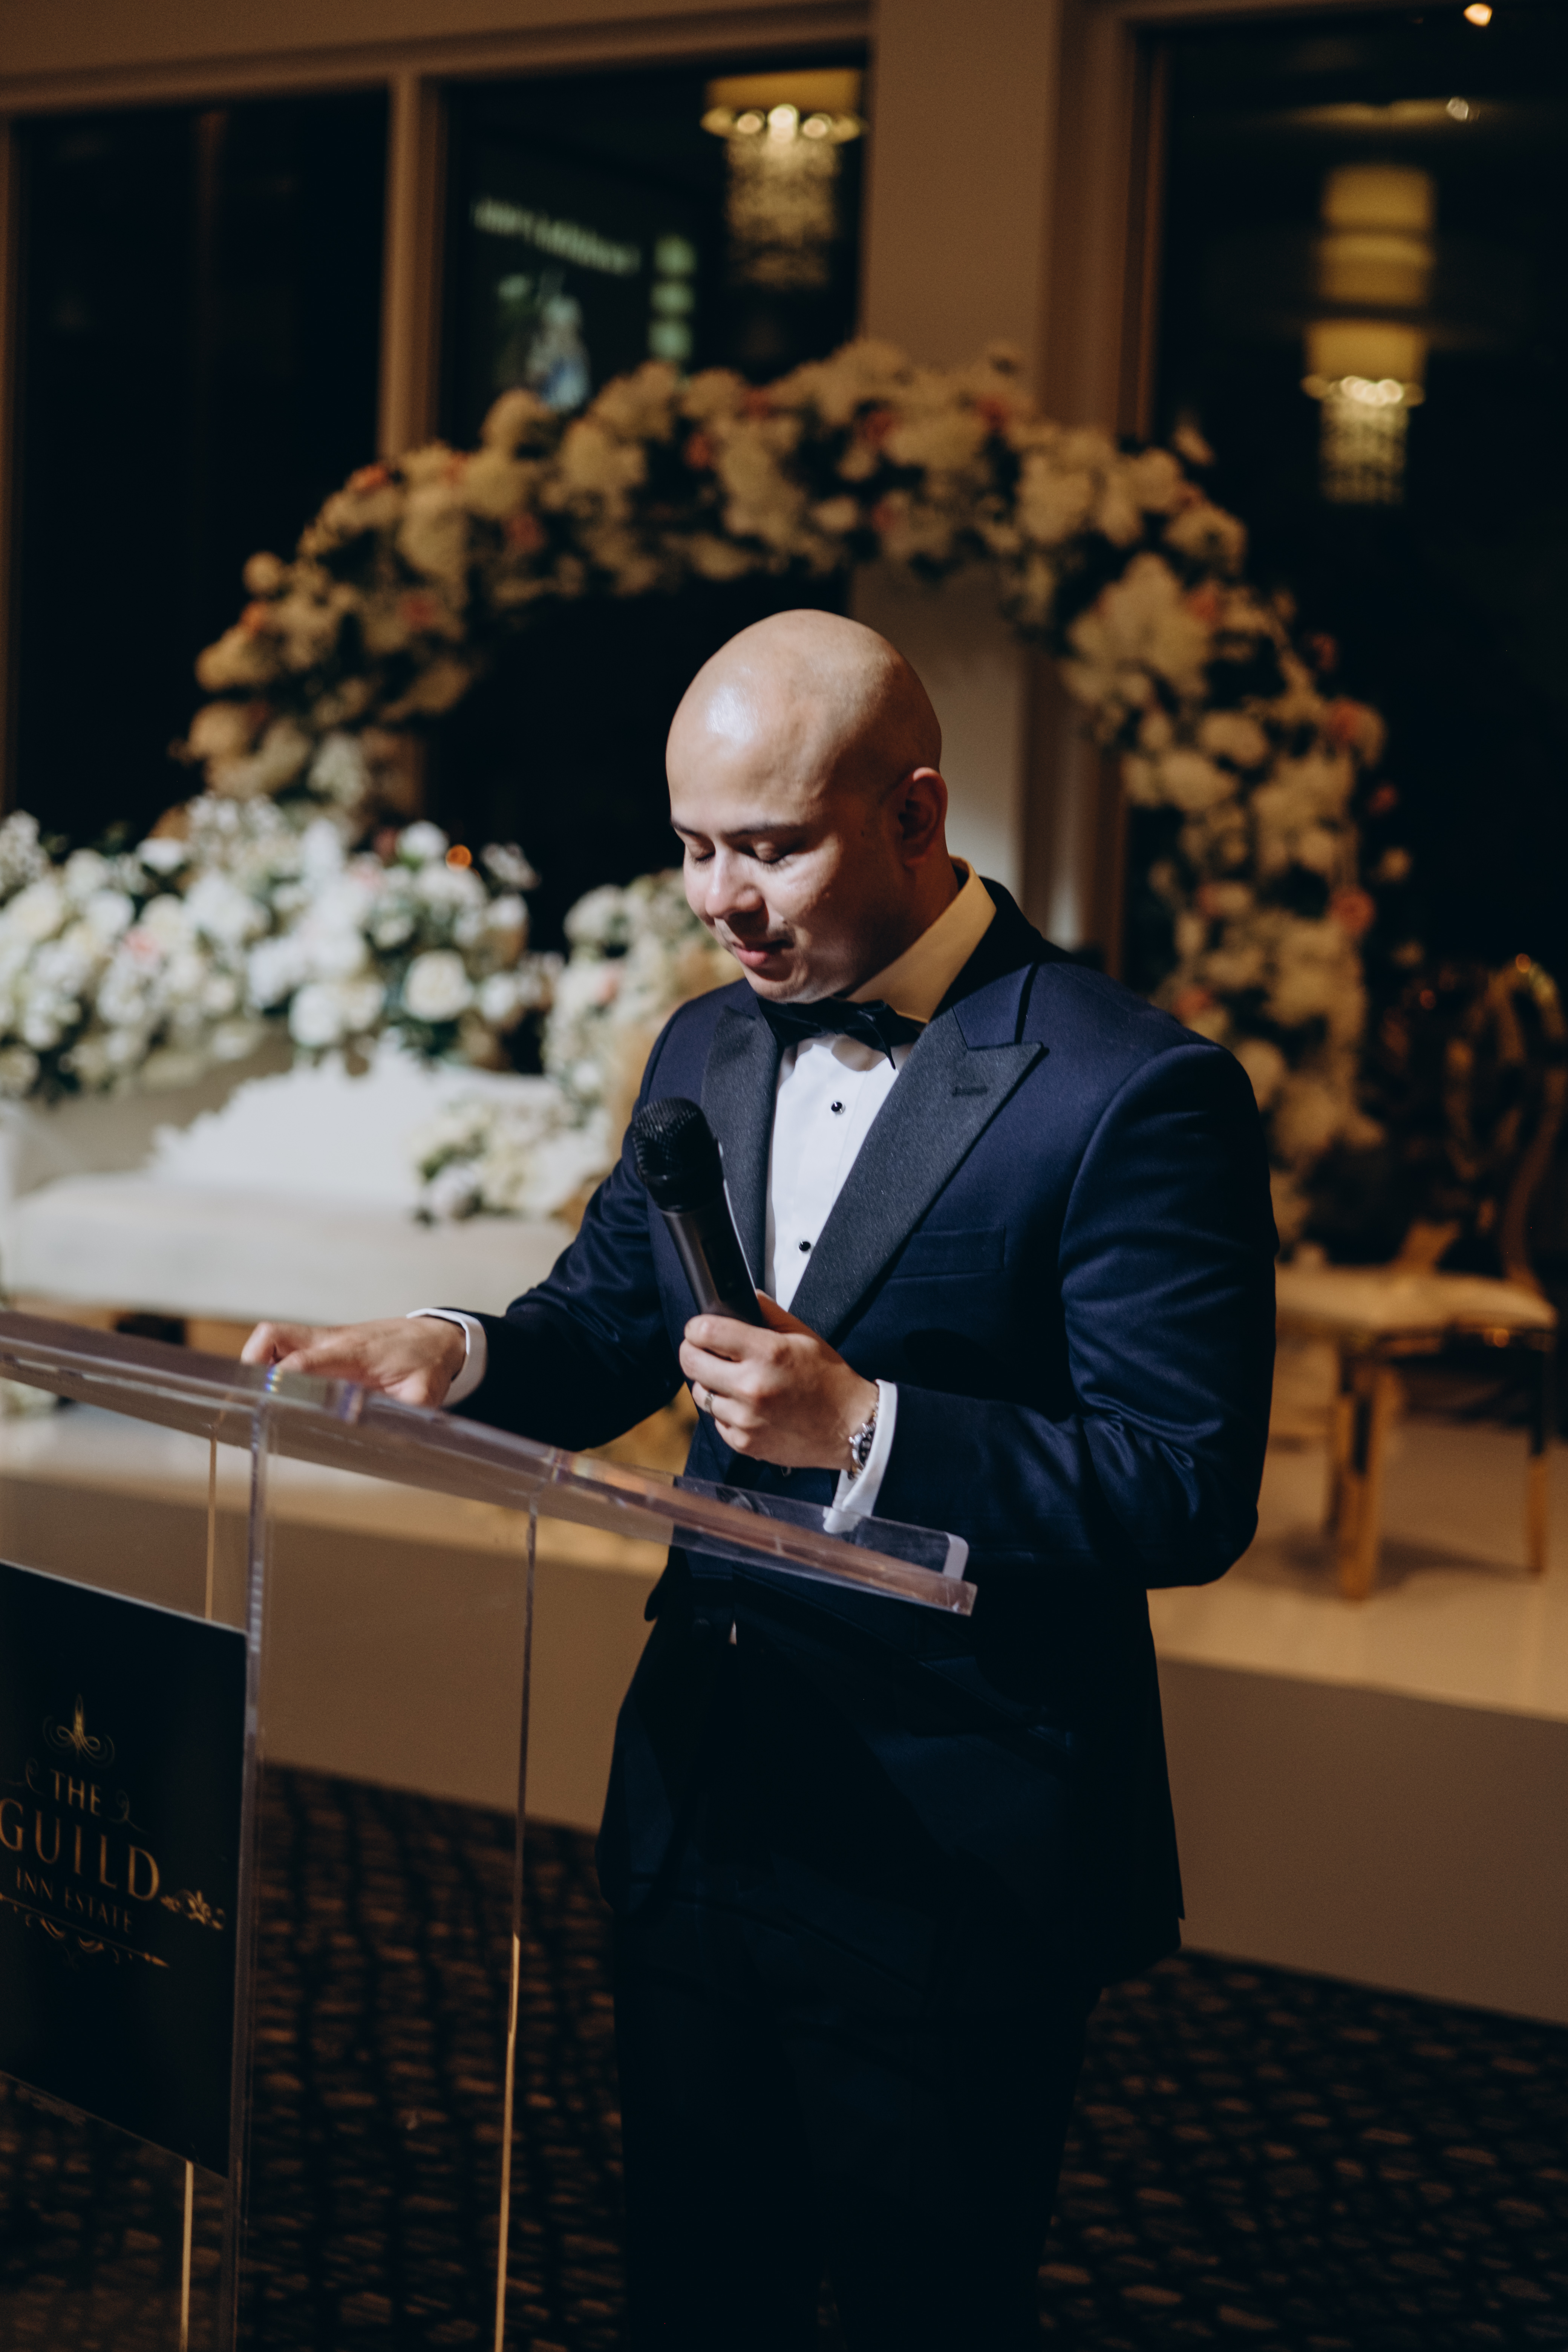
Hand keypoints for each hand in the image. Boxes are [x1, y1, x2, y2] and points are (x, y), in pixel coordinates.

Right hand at [240, 1316, 466, 1408]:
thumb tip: (389, 1438)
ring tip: (260, 1395)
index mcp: (356, 1354)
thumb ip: (406, 1413)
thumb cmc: (427, 1364)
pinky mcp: (323, 1340)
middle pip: (273, 1336)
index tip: (264, 1401)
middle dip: (252, 1364)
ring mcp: (325, 1337)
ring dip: (257, 1361)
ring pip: (273, 1335)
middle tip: (251, 1399)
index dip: (281, 1379)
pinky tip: (278, 1387)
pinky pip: (284, 1342)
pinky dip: (270, 1359)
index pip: (306, 1361)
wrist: (436, 1336)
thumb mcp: (424, 1394)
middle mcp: (333, 1341)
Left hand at [679, 1293, 876, 1471]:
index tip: (700, 1329)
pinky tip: (746, 1406)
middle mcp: (752, 1386)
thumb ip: (767, 1312)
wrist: (849, 1426)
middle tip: (707, 1352)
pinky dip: (725, 1412)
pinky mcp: (744, 1442)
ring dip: (710, 1384)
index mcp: (768, 1353)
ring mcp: (745, 1418)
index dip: (696, 1327)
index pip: (705, 1332)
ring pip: (700, 1394)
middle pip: (690, 1362)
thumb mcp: (803, 1335)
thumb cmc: (828, 1379)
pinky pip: (716, 1421)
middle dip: (694, 1352)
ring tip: (732, 1381)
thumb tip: (738, 1299)